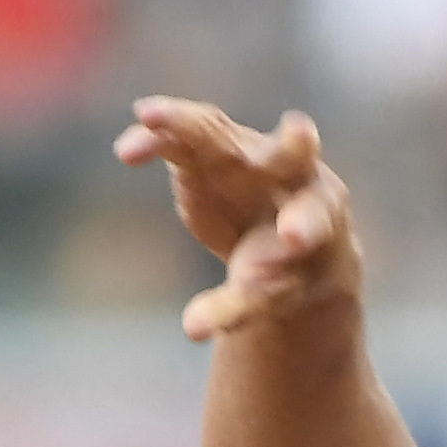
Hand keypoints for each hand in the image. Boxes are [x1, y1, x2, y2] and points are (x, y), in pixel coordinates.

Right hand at [113, 97, 359, 340]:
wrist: (286, 239)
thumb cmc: (287, 274)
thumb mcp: (268, 297)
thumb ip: (235, 307)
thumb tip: (192, 329)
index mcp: (319, 210)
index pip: (315, 213)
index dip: (303, 224)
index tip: (295, 238)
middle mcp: (290, 172)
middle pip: (290, 154)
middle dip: (291, 145)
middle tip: (297, 132)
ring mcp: (246, 153)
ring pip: (219, 131)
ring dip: (184, 122)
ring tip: (149, 116)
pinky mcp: (207, 149)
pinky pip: (177, 138)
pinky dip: (154, 139)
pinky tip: (128, 151)